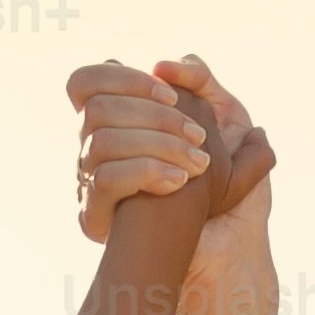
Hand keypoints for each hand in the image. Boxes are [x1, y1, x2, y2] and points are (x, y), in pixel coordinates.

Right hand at [67, 53, 269, 237]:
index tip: (172, 95)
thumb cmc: (226, 187)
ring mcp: (89, 182)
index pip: (87, 81)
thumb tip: (166, 66)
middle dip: (154, 115)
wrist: (226, 249)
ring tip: (198, 164)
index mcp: (118, 123)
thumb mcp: (228, 124)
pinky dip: (147, 172)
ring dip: (156, 144)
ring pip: (100, 140)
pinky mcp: (94, 216)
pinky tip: (179, 182)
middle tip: (200, 136)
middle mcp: (94, 149)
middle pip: (96, 108)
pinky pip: (106, 178)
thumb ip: (201, 84)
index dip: (126, 79)